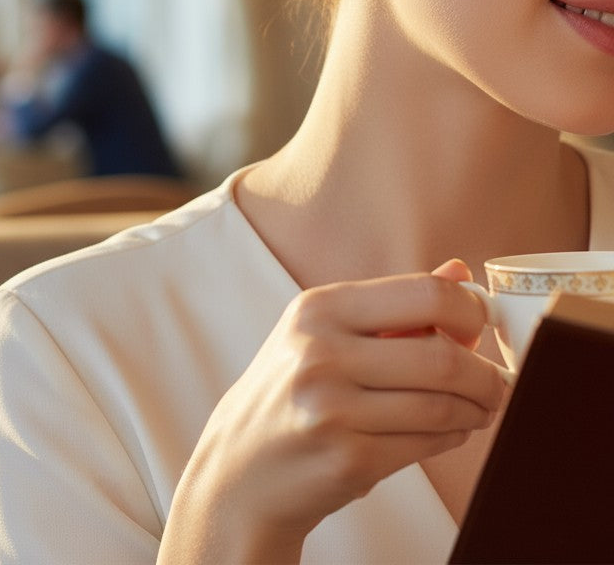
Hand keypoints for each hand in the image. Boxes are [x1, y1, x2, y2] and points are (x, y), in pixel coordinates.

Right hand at [160, 264, 504, 562]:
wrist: (241, 465)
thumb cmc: (290, 390)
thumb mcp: (324, 332)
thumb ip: (393, 304)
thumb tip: (460, 272)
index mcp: (319, 309)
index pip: (423, 294)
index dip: (470, 311)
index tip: (481, 325)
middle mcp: (321, 352)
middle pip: (443, 356)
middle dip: (486, 375)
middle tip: (496, 382)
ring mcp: (333, 408)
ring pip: (442, 406)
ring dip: (475, 409)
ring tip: (477, 407)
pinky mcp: (348, 458)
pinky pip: (428, 443)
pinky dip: (453, 436)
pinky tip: (449, 429)